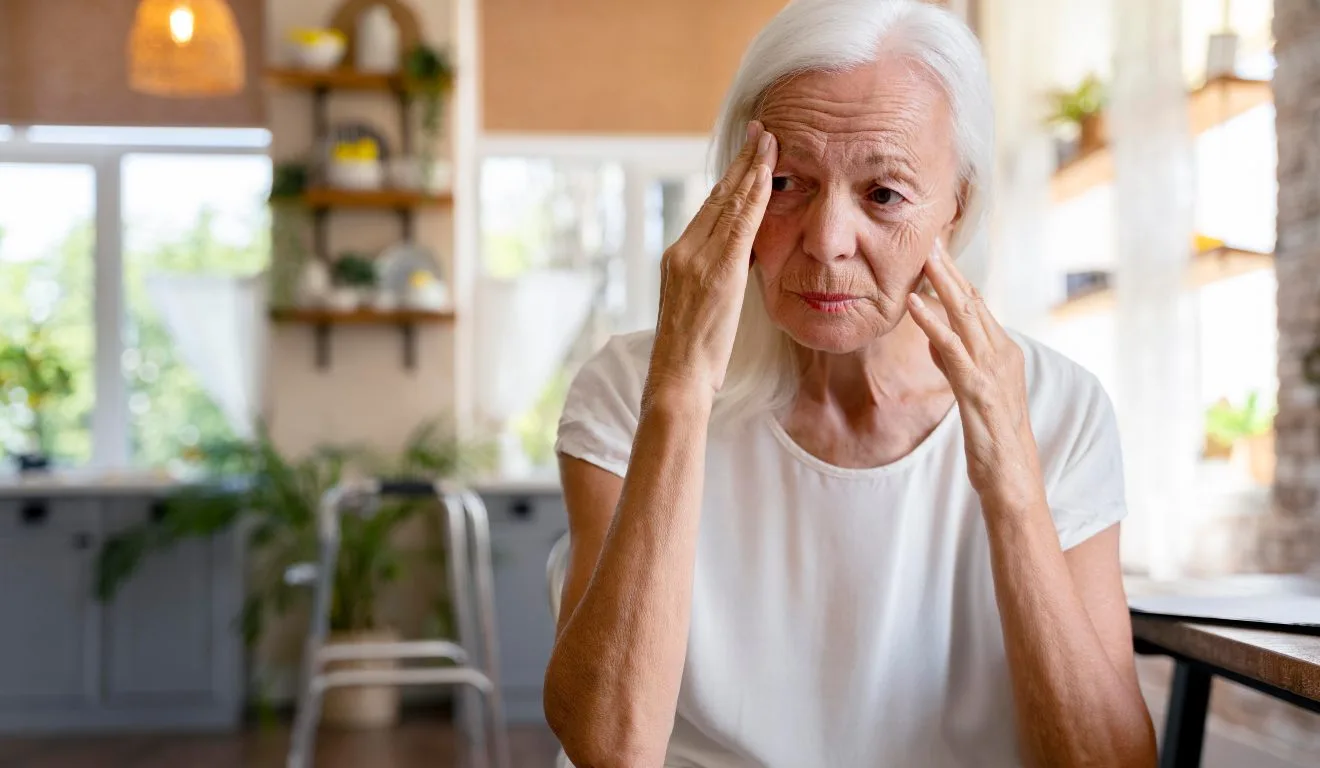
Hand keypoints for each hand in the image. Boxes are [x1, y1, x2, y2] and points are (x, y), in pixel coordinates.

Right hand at [647, 121, 777, 398]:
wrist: (677, 378)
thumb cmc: (691, 357)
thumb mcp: (699, 309)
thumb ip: (713, 280)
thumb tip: (737, 265)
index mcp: (677, 258)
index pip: (708, 210)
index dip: (729, 180)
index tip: (746, 157)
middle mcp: (683, 251)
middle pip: (717, 196)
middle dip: (741, 162)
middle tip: (761, 131)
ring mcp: (696, 259)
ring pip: (728, 203)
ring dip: (752, 168)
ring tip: (769, 141)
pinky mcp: (715, 271)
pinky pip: (740, 224)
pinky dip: (755, 196)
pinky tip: (769, 175)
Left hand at [905, 242, 1043, 506]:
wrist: (1013, 478)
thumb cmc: (993, 439)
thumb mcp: (971, 391)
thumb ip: (955, 361)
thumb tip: (934, 336)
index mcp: (1002, 352)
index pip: (977, 305)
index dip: (956, 276)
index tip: (936, 249)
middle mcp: (1002, 353)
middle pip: (973, 301)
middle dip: (950, 268)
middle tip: (930, 236)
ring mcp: (993, 369)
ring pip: (966, 316)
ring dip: (943, 284)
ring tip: (923, 256)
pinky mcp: (978, 389)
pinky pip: (952, 349)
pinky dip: (932, 323)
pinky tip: (915, 304)